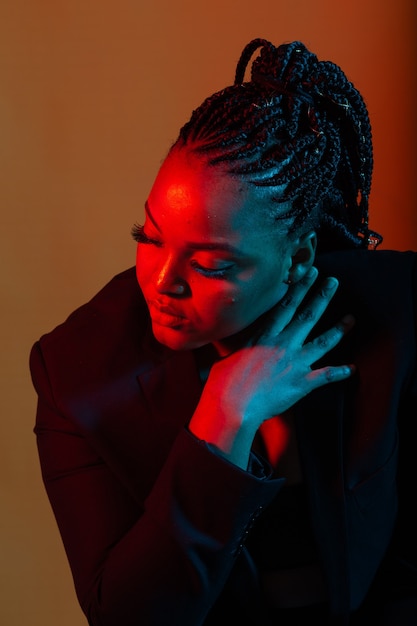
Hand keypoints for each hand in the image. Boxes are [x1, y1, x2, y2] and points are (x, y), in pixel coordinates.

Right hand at [189, 266, 354, 468]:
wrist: (232, 404)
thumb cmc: (223, 381)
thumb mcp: (229, 354)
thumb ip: (241, 346)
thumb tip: (235, 343)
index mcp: (265, 335)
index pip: (286, 306)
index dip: (300, 288)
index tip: (310, 274)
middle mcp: (282, 345)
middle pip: (307, 316)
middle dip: (322, 297)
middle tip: (333, 282)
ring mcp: (294, 363)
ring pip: (322, 343)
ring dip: (338, 330)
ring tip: (351, 319)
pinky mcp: (301, 383)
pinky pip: (325, 376)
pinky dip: (339, 372)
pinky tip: (351, 369)